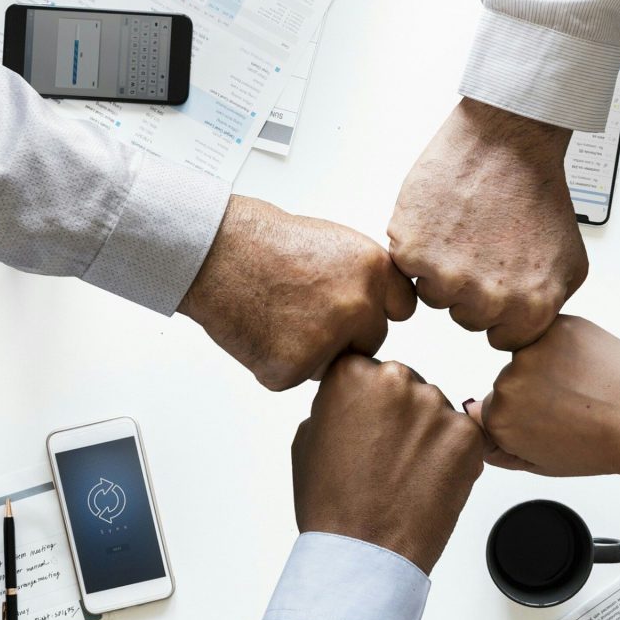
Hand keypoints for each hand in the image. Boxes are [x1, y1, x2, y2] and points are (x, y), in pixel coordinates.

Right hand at [178, 195, 415, 390]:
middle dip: (345, 336)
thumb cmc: (267, 242)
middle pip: (371, 341)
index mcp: (374, 271)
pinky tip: (259, 330)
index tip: (360, 311)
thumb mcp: (336, 244)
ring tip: (277, 315)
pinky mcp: (293, 368)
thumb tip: (381, 307)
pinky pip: (295, 377)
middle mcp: (359, 306)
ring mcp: (328, 340)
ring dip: (311, 352)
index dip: (377, 311)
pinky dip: (276, 362)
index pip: (403, 309)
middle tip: (304, 312)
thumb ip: (365, 279)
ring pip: (333, 364)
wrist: (216, 251)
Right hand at [291, 356, 483, 573]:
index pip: (368, 371)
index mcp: (353, 373)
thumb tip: (354, 400)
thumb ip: (335, 405)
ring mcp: (436, 406)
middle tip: (387, 456)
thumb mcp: (308, 438)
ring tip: (407, 474)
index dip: (368, 403)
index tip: (366, 425)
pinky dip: (453, 456)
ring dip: (428, 435)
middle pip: (406, 387)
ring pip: (436, 411)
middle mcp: (397, 379)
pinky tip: (429, 481)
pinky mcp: (467, 435)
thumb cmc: (332, 504)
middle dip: (401, 415)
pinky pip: (464, 436)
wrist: (364, 554)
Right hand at [387, 98, 587, 350]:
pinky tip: (442, 221)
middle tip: (482, 246)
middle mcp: (489, 300)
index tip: (500, 281)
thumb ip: (547, 305)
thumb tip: (524, 328)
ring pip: (434, 296)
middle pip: (466, 319)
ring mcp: (448, 277)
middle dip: (471, 289)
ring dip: (442, 270)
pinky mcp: (414, 252)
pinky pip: (407, 269)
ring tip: (463, 230)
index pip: (502, 339)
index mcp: (530, 308)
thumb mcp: (569, 261)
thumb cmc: (537, 191)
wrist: (507, 141)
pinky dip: (419, 246)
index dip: (499, 310)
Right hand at [465, 316, 619, 478]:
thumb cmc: (603, 445)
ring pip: (530, 354)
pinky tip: (588, 366)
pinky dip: (567, 345)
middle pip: (509, 380)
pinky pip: (551, 333)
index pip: (491, 409)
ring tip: (583, 385)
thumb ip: (501, 447)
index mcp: (499, 419)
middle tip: (570, 405)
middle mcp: (507, 383)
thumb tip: (477, 423)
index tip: (545, 419)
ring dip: (550, 364)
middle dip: (534, 389)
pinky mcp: (556, 328)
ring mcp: (531, 352)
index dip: (523, 415)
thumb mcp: (544, 463)